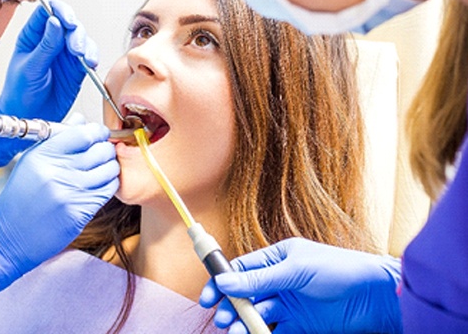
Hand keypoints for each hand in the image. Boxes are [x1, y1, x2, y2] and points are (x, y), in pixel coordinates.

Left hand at [0, 0, 97, 165]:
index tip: (67, 21)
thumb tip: (54, 22)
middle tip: (76, 48)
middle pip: (69, 24)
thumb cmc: (19, 93)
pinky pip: (89, 56)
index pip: (47, 12)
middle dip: (76, 33)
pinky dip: (93, 57)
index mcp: (33, 36)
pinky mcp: (77, 68)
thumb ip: (45, 46)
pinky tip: (90, 64)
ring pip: (82, 38)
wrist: (28, 118)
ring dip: (86, 45)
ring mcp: (65, 54)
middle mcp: (51, 42)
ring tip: (84, 59)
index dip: (60, 11)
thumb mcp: (29, 68)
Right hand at [0, 119, 118, 310]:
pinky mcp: (79, 212)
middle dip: (107, 148)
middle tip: (103, 152)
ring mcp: (70, 193)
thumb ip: (58, 138)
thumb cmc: (19, 198)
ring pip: (109, 169)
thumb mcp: (31, 161)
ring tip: (102, 169)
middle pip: (101, 150)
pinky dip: (109, 185)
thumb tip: (81, 120)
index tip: (99, 134)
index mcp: (43, 155)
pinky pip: (108, 190)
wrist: (8, 238)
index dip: (97, 131)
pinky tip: (100, 185)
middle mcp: (57, 172)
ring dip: (110, 167)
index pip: (83, 133)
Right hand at [200, 238, 401, 333]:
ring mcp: (290, 304)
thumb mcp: (296, 270)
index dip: (222, 282)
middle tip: (223, 320)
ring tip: (237, 333)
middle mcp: (280, 280)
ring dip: (245, 324)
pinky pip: (274, 332)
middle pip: (246, 295)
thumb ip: (260, 278)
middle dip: (231, 307)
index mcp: (277, 258)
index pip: (242, 269)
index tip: (207, 298)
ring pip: (257, 315)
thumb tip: (224, 281)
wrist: (376, 296)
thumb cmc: (338, 271)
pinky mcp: (301, 326)